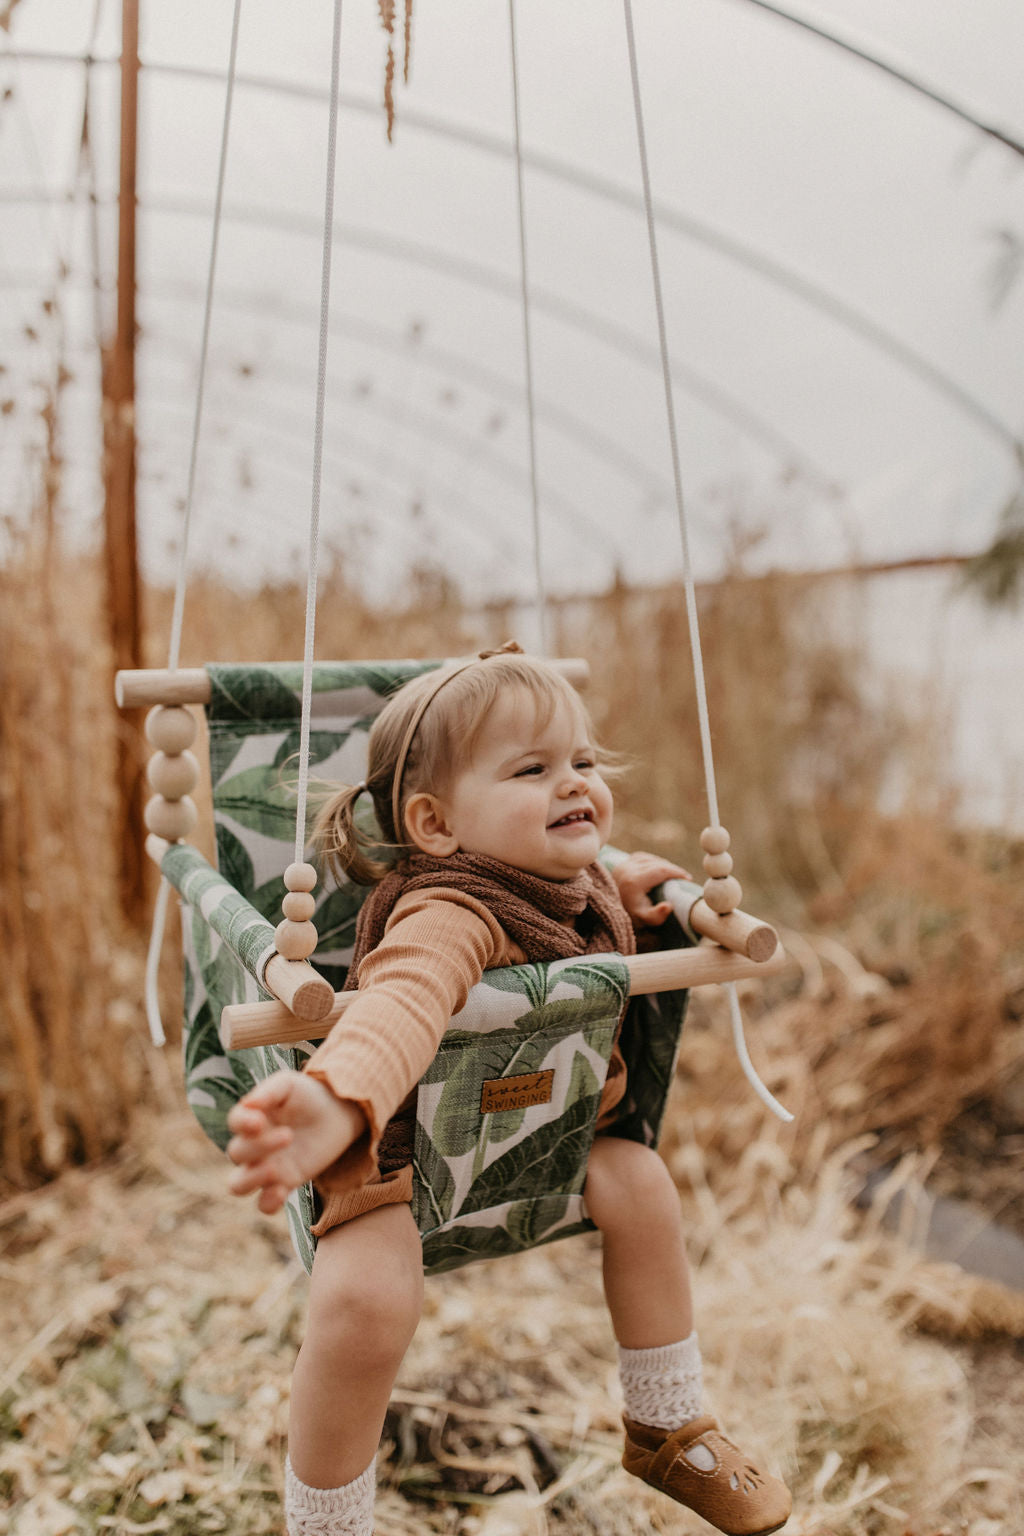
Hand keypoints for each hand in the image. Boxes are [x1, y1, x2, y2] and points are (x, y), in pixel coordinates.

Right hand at [226, 1070, 365, 1215]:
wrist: (338, 1112)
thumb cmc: (309, 1095)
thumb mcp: (289, 1085)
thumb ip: (269, 1091)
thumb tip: (248, 1105)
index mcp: (252, 1117)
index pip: (234, 1122)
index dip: (241, 1123)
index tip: (259, 1121)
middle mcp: (254, 1144)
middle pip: (236, 1153)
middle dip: (258, 1147)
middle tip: (288, 1136)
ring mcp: (267, 1166)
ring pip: (238, 1184)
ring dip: (251, 1179)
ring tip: (275, 1169)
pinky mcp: (285, 1183)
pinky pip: (264, 1204)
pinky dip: (267, 1203)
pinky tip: (282, 1191)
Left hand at [613, 851, 691, 927]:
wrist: (611, 913)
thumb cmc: (631, 917)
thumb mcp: (644, 920)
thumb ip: (656, 916)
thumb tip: (669, 905)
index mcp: (633, 881)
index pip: (661, 870)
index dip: (676, 872)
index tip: (688, 879)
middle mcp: (627, 869)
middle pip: (656, 863)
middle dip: (672, 869)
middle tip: (683, 877)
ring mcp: (622, 865)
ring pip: (648, 859)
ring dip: (662, 864)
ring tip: (673, 873)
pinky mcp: (620, 864)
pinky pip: (641, 858)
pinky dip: (651, 861)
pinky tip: (659, 868)